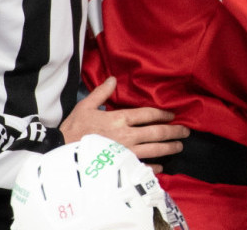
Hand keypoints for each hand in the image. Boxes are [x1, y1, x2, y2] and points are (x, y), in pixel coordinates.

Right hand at [62, 79, 190, 168]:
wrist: (62, 152)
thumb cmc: (73, 129)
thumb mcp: (85, 106)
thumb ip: (101, 93)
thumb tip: (113, 79)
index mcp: (119, 119)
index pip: (148, 114)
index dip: (162, 114)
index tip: (172, 115)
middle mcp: (126, 135)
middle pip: (157, 133)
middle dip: (174, 132)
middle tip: (185, 132)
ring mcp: (126, 152)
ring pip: (155, 150)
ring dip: (169, 148)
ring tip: (179, 147)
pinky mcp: (121, 166)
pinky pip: (143, 167)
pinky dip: (154, 167)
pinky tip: (161, 165)